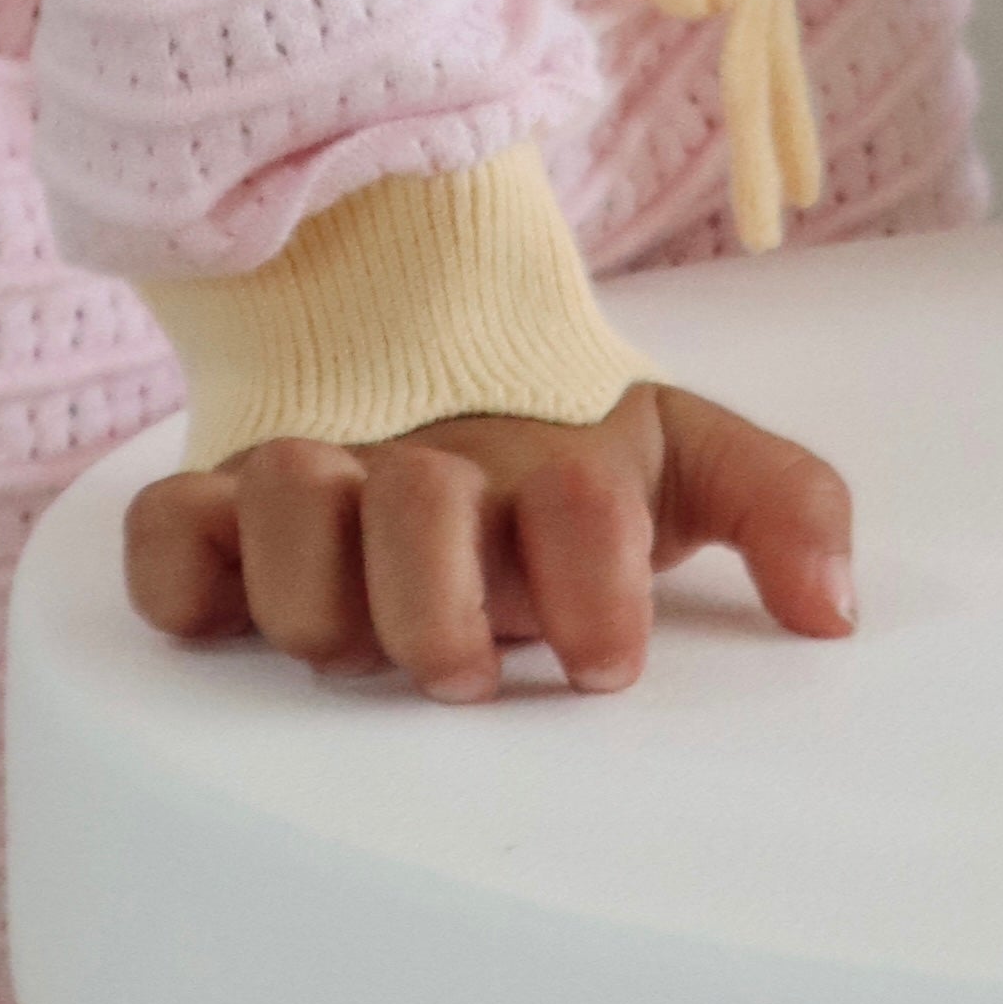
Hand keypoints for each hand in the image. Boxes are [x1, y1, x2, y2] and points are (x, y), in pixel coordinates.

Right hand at [124, 377, 856, 704]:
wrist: (417, 337)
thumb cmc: (558, 458)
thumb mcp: (681, 462)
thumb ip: (780, 505)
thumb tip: (835, 612)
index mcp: (549, 454)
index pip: (581, 496)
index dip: (592, 584)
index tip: (605, 658)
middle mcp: (429, 459)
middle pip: (421, 503)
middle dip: (441, 604)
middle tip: (466, 667)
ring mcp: (317, 474)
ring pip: (289, 500)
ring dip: (318, 589)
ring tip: (356, 647)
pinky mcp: (217, 505)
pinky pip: (167, 531)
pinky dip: (182, 572)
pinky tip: (222, 613)